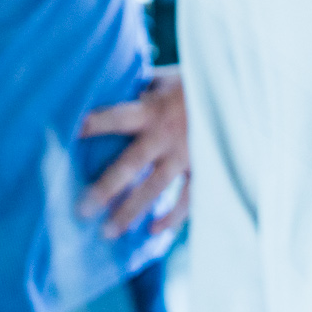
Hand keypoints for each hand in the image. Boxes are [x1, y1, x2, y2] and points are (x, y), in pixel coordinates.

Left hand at [76, 66, 189, 239]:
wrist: (243, 92)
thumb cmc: (197, 84)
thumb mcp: (167, 78)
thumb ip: (142, 86)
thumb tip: (109, 82)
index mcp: (153, 109)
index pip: (117, 117)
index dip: (95, 124)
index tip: (69, 134)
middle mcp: (166, 136)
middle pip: (131, 165)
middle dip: (105, 188)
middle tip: (81, 211)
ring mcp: (186, 156)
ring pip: (154, 188)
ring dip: (131, 211)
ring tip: (108, 232)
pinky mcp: (205, 169)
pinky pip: (188, 199)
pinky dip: (172, 217)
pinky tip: (153, 231)